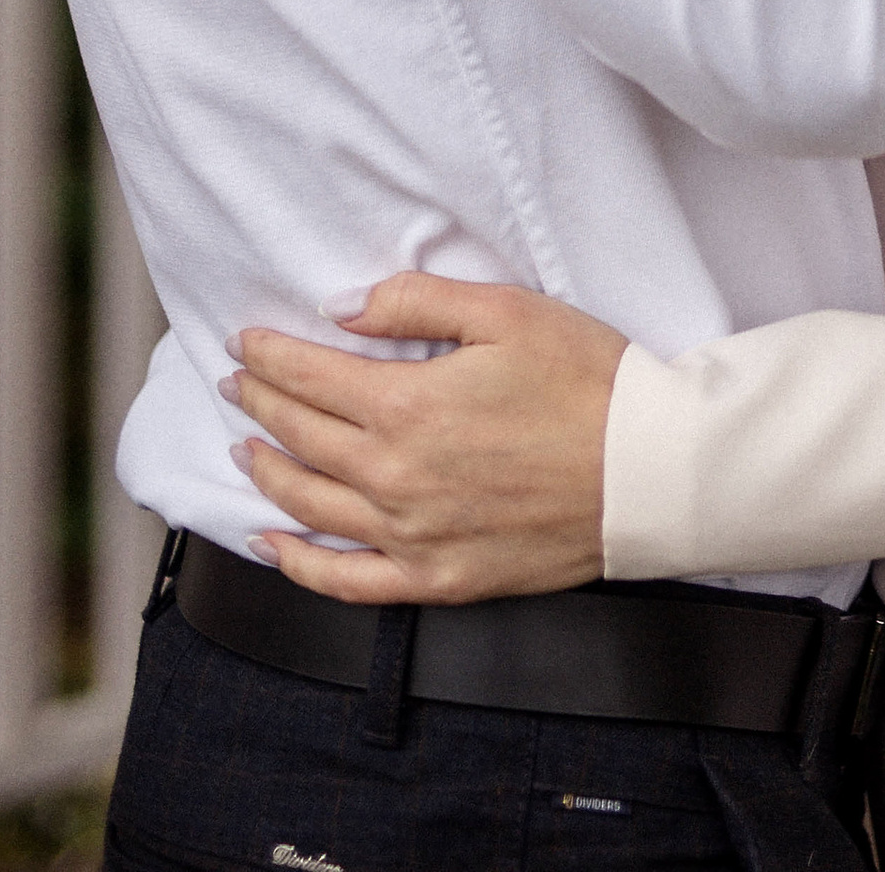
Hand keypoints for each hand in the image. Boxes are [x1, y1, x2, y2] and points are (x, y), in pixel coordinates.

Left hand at [225, 273, 623, 604]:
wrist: (646, 470)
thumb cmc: (586, 381)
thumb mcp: (507, 312)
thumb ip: (416, 303)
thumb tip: (340, 308)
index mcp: (408, 406)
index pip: (312, 378)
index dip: (270, 358)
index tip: (244, 343)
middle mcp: (395, 477)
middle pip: (302, 438)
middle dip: (261, 405)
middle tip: (238, 383)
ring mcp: (412, 537)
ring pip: (310, 507)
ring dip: (268, 473)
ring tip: (246, 449)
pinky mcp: (438, 580)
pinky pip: (346, 583)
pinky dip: (298, 565)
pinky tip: (273, 543)